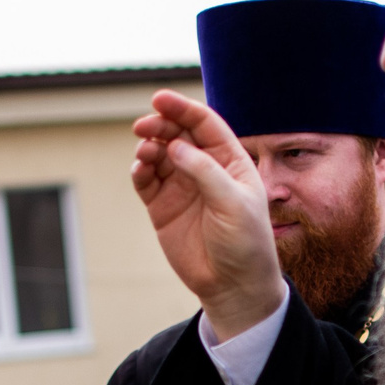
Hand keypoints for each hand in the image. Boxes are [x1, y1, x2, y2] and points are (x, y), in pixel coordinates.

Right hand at [130, 89, 284, 340]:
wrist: (233, 285)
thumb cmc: (245, 242)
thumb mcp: (233, 203)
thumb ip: (204, 172)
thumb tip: (174, 145)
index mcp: (230, 161)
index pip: (204, 124)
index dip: (183, 109)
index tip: (160, 99)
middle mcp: (204, 168)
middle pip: (178, 134)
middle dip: (160, 125)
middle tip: (145, 125)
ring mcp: (182, 186)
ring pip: (159, 153)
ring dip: (148, 146)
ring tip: (144, 152)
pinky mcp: (162, 206)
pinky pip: (146, 179)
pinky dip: (139, 170)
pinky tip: (139, 169)